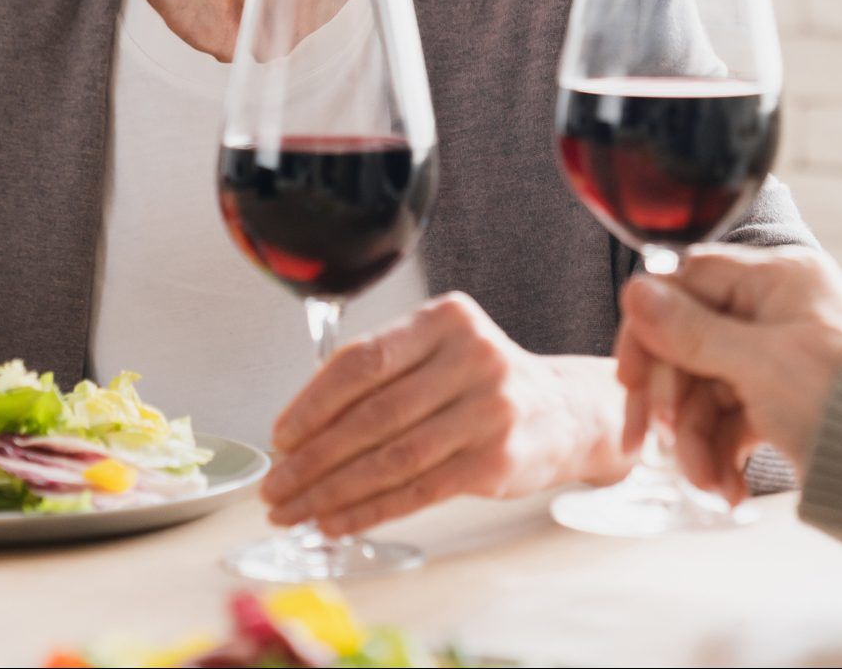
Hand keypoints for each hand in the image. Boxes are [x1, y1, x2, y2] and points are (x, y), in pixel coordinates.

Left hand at [262, 292, 626, 535]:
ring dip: (332, 491)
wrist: (565, 412)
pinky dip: (368, 511)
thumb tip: (298, 430)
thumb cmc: (483, 381)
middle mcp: (473, 359)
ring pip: (391, 458)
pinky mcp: (497, 461)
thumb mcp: (440, 350)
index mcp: (446, 319)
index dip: (312, 403)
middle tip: (276, 485)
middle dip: (313, 457)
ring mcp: (490, 411)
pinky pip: (417, 491)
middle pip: (373, 415)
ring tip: (295, 509)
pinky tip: (336, 522)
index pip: (363, 360)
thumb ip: (381, 373)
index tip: (281, 436)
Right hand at [615, 245, 841, 498]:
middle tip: (653, 441)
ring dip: (696, 440)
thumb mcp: (759, 363)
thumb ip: (690, 329)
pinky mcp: (783, 402)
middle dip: (673, 401)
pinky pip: (731, 419)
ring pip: (706, 388)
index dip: (651, 325)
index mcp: (779, 279)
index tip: (629, 375)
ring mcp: (779, 358)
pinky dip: (721, 453)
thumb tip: (635, 291)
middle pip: (690, 341)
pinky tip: (726, 488)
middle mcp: (778, 311)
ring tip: (707, 482)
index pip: (688, 280)